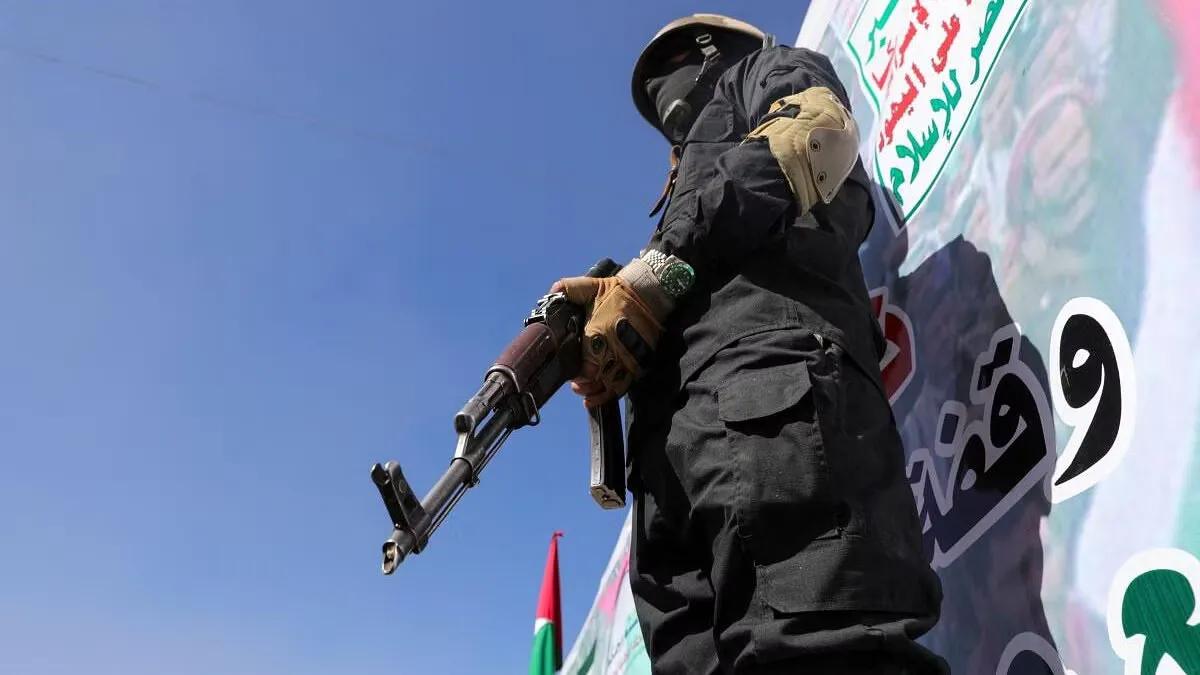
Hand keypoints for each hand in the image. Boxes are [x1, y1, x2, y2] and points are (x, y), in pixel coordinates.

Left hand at [550, 275, 661, 406]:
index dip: (578, 375)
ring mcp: (628, 358)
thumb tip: (553, 291)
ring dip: (597, 392)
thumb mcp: (592, 286)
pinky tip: (601, 396)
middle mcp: (614, 350)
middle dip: (585, 385)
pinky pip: (625, 384)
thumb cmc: (618, 293)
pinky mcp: (639, 362)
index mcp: (599, 334)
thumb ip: (570, 288)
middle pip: (597, 379)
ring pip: (611, 385)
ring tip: (586, 392)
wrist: (649, 294)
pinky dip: (612, 393)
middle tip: (576, 385)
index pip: (587, 366)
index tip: (571, 373)